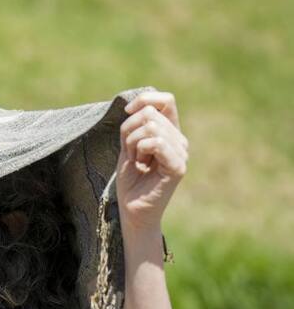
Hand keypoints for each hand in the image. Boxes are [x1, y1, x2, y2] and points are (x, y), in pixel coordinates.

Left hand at [115, 91, 188, 231]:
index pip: (166, 100)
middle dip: (129, 132)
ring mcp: (181, 153)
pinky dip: (139, 151)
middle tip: (132, 154)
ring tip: (137, 162)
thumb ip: (133, 126)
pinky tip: (141, 165)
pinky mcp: (178, 166)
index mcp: (170, 131)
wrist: (132, 208)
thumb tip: (136, 106)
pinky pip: (156, 143)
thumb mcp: (128, 146)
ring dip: (132, 144)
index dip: (144, 100)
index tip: (127, 112)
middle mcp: (179, 139)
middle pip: (150, 113)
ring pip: (150, 127)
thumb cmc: (130, 178)